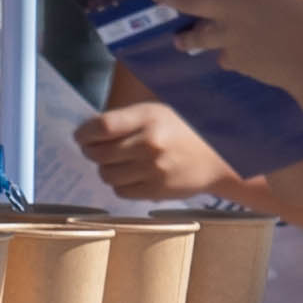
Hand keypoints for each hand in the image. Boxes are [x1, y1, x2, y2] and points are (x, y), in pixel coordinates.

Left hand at [74, 99, 240, 201]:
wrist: (221, 156)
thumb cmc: (185, 129)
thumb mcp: (159, 111)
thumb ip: (128, 120)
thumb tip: (90, 132)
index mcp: (148, 117)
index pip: (101, 126)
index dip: (84, 133)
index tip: (80, 136)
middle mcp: (149, 143)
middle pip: (99, 153)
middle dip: (91, 152)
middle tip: (94, 150)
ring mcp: (153, 169)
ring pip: (107, 174)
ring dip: (106, 169)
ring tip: (115, 163)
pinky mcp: (156, 190)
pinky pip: (121, 191)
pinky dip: (120, 184)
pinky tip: (130, 175)